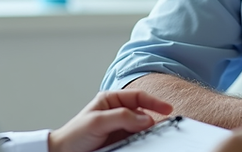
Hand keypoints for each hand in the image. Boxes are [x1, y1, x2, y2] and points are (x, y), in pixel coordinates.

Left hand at [48, 90, 172, 151]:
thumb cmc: (74, 135)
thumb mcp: (96, 122)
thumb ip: (121, 117)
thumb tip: (145, 118)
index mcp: (111, 100)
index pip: (138, 97)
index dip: (154, 102)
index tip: (167, 109)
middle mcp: (118, 112)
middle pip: (143, 113)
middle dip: (152, 120)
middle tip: (161, 129)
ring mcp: (120, 128)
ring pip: (142, 128)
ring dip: (148, 133)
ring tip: (153, 137)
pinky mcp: (121, 142)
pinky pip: (137, 140)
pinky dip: (143, 141)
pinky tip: (144, 143)